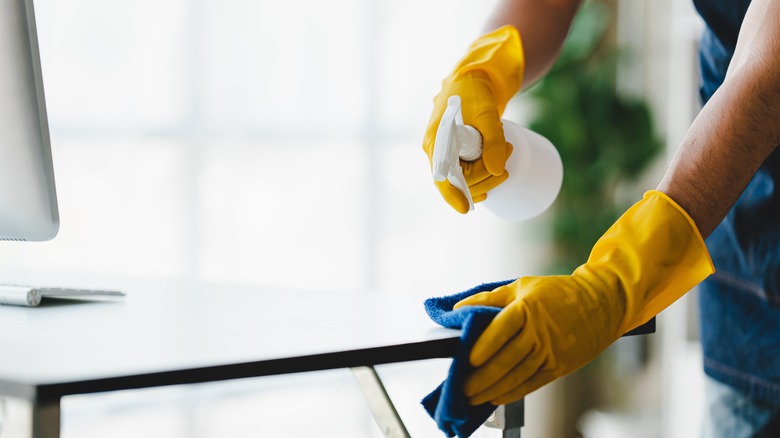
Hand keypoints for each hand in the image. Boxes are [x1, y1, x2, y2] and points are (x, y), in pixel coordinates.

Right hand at [423, 26, 524, 212]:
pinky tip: (492, 182)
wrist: (474, 76)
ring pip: (462, 179)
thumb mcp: (487, 113)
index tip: (468, 208)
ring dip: (485, 177)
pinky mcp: (456, 151)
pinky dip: (480, 179)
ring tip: (508, 153)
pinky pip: (464, 174)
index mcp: (436, 141)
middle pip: (457, 181)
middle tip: (507, 162)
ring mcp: (445, 152)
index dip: (453, 195)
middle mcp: (436, 150)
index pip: (441, 177)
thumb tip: (497, 170)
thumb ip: (492, 140)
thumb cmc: (476, 91)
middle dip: (483, 179)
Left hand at [454, 190, 714, 404]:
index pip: (503, 328)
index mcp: (529, 308)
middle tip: (462, 386)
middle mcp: (540, 332)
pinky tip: (496, 397)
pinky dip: (512, 393)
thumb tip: (459, 309)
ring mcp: (551, 352)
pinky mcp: (559, 366)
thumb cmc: (557, 293)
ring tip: (473, 396)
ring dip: (493, 389)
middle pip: (507, 358)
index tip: (468, 358)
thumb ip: (489, 299)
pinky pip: (532, 383)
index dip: (485, 345)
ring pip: (518, 375)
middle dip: (482, 376)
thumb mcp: (522, 286)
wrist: (601, 304)